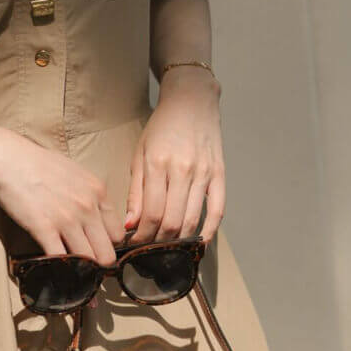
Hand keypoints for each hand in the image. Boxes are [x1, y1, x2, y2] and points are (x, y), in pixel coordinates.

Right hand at [0, 126, 125, 265]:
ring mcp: (67, 219)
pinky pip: (61, 259)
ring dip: (81, 270)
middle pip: (107, 252)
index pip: (118, 233)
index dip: (109, 246)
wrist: (8, 159)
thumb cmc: (39, 164)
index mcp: (98, 192)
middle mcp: (88, 207)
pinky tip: (56, 270)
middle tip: (88, 268)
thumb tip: (97, 216)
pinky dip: (60, 269)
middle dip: (98, 264)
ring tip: (73, 272)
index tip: (98, 251)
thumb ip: (91, 195)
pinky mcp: (44, 229)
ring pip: (88, 260)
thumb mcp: (77, 174)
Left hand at [124, 66, 224, 244]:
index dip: (142, 236)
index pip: (151, 214)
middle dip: (158, 242)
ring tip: (166, 247)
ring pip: (191, 220)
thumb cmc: (162, 128)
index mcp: (158, 165)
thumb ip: (135, 193)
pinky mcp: (219, 174)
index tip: (135, 244)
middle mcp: (183, 170)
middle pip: (171, 221)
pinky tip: (199, 243)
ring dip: (178, 240)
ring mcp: (204, 173)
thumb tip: (131, 225)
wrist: (192, 101)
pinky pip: (218, 210)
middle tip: (148, 249)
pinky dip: (209, 231)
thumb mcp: (139, 156)